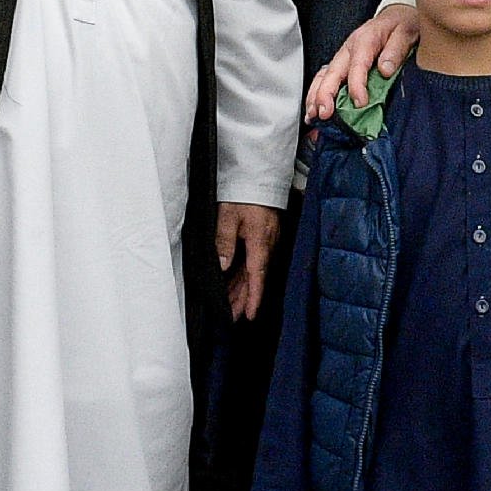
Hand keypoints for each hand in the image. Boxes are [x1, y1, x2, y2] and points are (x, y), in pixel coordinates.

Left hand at [218, 201, 282, 320]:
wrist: (258, 174)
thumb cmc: (244, 192)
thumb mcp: (228, 215)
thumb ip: (224, 241)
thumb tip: (223, 266)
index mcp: (260, 241)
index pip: (257, 276)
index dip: (253, 298)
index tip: (249, 315)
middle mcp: (267, 244)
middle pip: (255, 277)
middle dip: (244, 299)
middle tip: (233, 317)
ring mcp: (267, 240)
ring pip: (254, 270)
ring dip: (243, 288)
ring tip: (232, 305)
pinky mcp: (264, 235)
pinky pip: (254, 260)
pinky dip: (245, 274)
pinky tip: (236, 282)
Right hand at [305, 6, 418, 122]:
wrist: (395, 19)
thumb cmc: (400, 27)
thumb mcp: (405, 33)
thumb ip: (396, 50)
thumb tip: (385, 69)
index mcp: (365, 40)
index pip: (358, 64)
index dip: (356, 85)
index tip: (360, 103)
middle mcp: (349, 49)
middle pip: (333, 71)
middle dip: (325, 93)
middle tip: (325, 113)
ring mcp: (342, 57)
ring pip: (323, 76)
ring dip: (316, 96)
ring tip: (314, 115)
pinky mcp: (341, 65)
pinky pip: (324, 79)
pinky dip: (316, 94)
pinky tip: (313, 109)